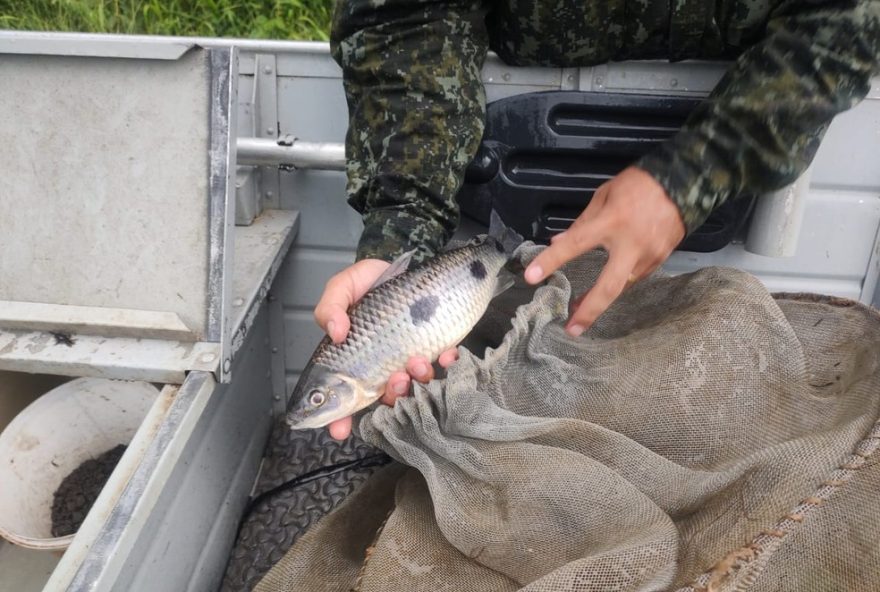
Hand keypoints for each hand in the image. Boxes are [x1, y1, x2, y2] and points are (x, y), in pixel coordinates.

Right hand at [314, 258, 458, 439]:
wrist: (413, 264)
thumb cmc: (371, 280)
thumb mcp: (343, 286)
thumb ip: (330, 307)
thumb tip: (335, 333)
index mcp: (353, 358)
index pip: (342, 395)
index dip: (338, 417)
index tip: (338, 431)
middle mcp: (381, 365)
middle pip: (383, 398)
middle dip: (390, 397)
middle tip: (394, 380)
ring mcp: (409, 359)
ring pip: (414, 387)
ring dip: (416, 381)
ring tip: (417, 360)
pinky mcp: (435, 349)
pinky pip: (444, 367)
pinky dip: (447, 365)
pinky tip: (447, 353)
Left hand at [523, 166, 684, 335]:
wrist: (686, 183)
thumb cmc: (639, 185)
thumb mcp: (605, 195)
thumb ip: (582, 222)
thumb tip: (559, 242)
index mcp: (611, 221)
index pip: (575, 244)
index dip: (552, 261)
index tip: (531, 277)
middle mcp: (631, 244)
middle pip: (609, 287)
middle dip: (589, 311)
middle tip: (571, 329)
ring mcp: (649, 255)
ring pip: (621, 285)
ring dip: (601, 296)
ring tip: (581, 304)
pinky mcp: (661, 260)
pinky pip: (635, 276)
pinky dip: (619, 280)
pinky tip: (609, 281)